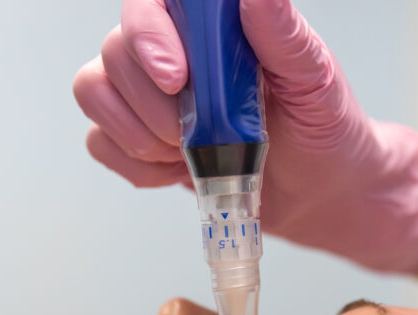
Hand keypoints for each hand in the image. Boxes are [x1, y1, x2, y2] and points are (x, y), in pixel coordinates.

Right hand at [72, 0, 417, 271]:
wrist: (321, 192)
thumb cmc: (323, 129)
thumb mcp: (314, 81)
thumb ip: (283, 35)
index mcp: (211, 25)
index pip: (149, 5)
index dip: (149, 36)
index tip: (177, 78)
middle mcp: (172, 50)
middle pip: (114, 52)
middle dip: (153, 105)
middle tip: (200, 132)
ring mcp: (149, 95)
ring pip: (95, 93)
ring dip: (140, 134)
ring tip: (192, 152)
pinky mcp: (139, 139)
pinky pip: (100, 143)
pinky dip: (137, 165)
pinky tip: (177, 171)